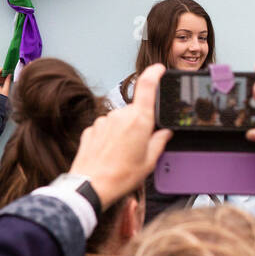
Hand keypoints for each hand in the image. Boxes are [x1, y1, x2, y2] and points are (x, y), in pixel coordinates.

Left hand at [69, 64, 171, 209]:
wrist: (90, 186)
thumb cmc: (120, 176)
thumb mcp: (149, 162)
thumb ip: (160, 142)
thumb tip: (164, 132)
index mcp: (139, 120)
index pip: (147, 86)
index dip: (154, 73)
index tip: (159, 69)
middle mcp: (120, 115)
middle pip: (136, 110)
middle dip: (141, 123)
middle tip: (141, 146)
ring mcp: (104, 121)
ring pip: (121, 120)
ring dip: (125, 132)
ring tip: (123, 155)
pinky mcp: (92, 129)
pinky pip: (107, 129)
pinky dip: (111, 138)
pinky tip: (111, 155)